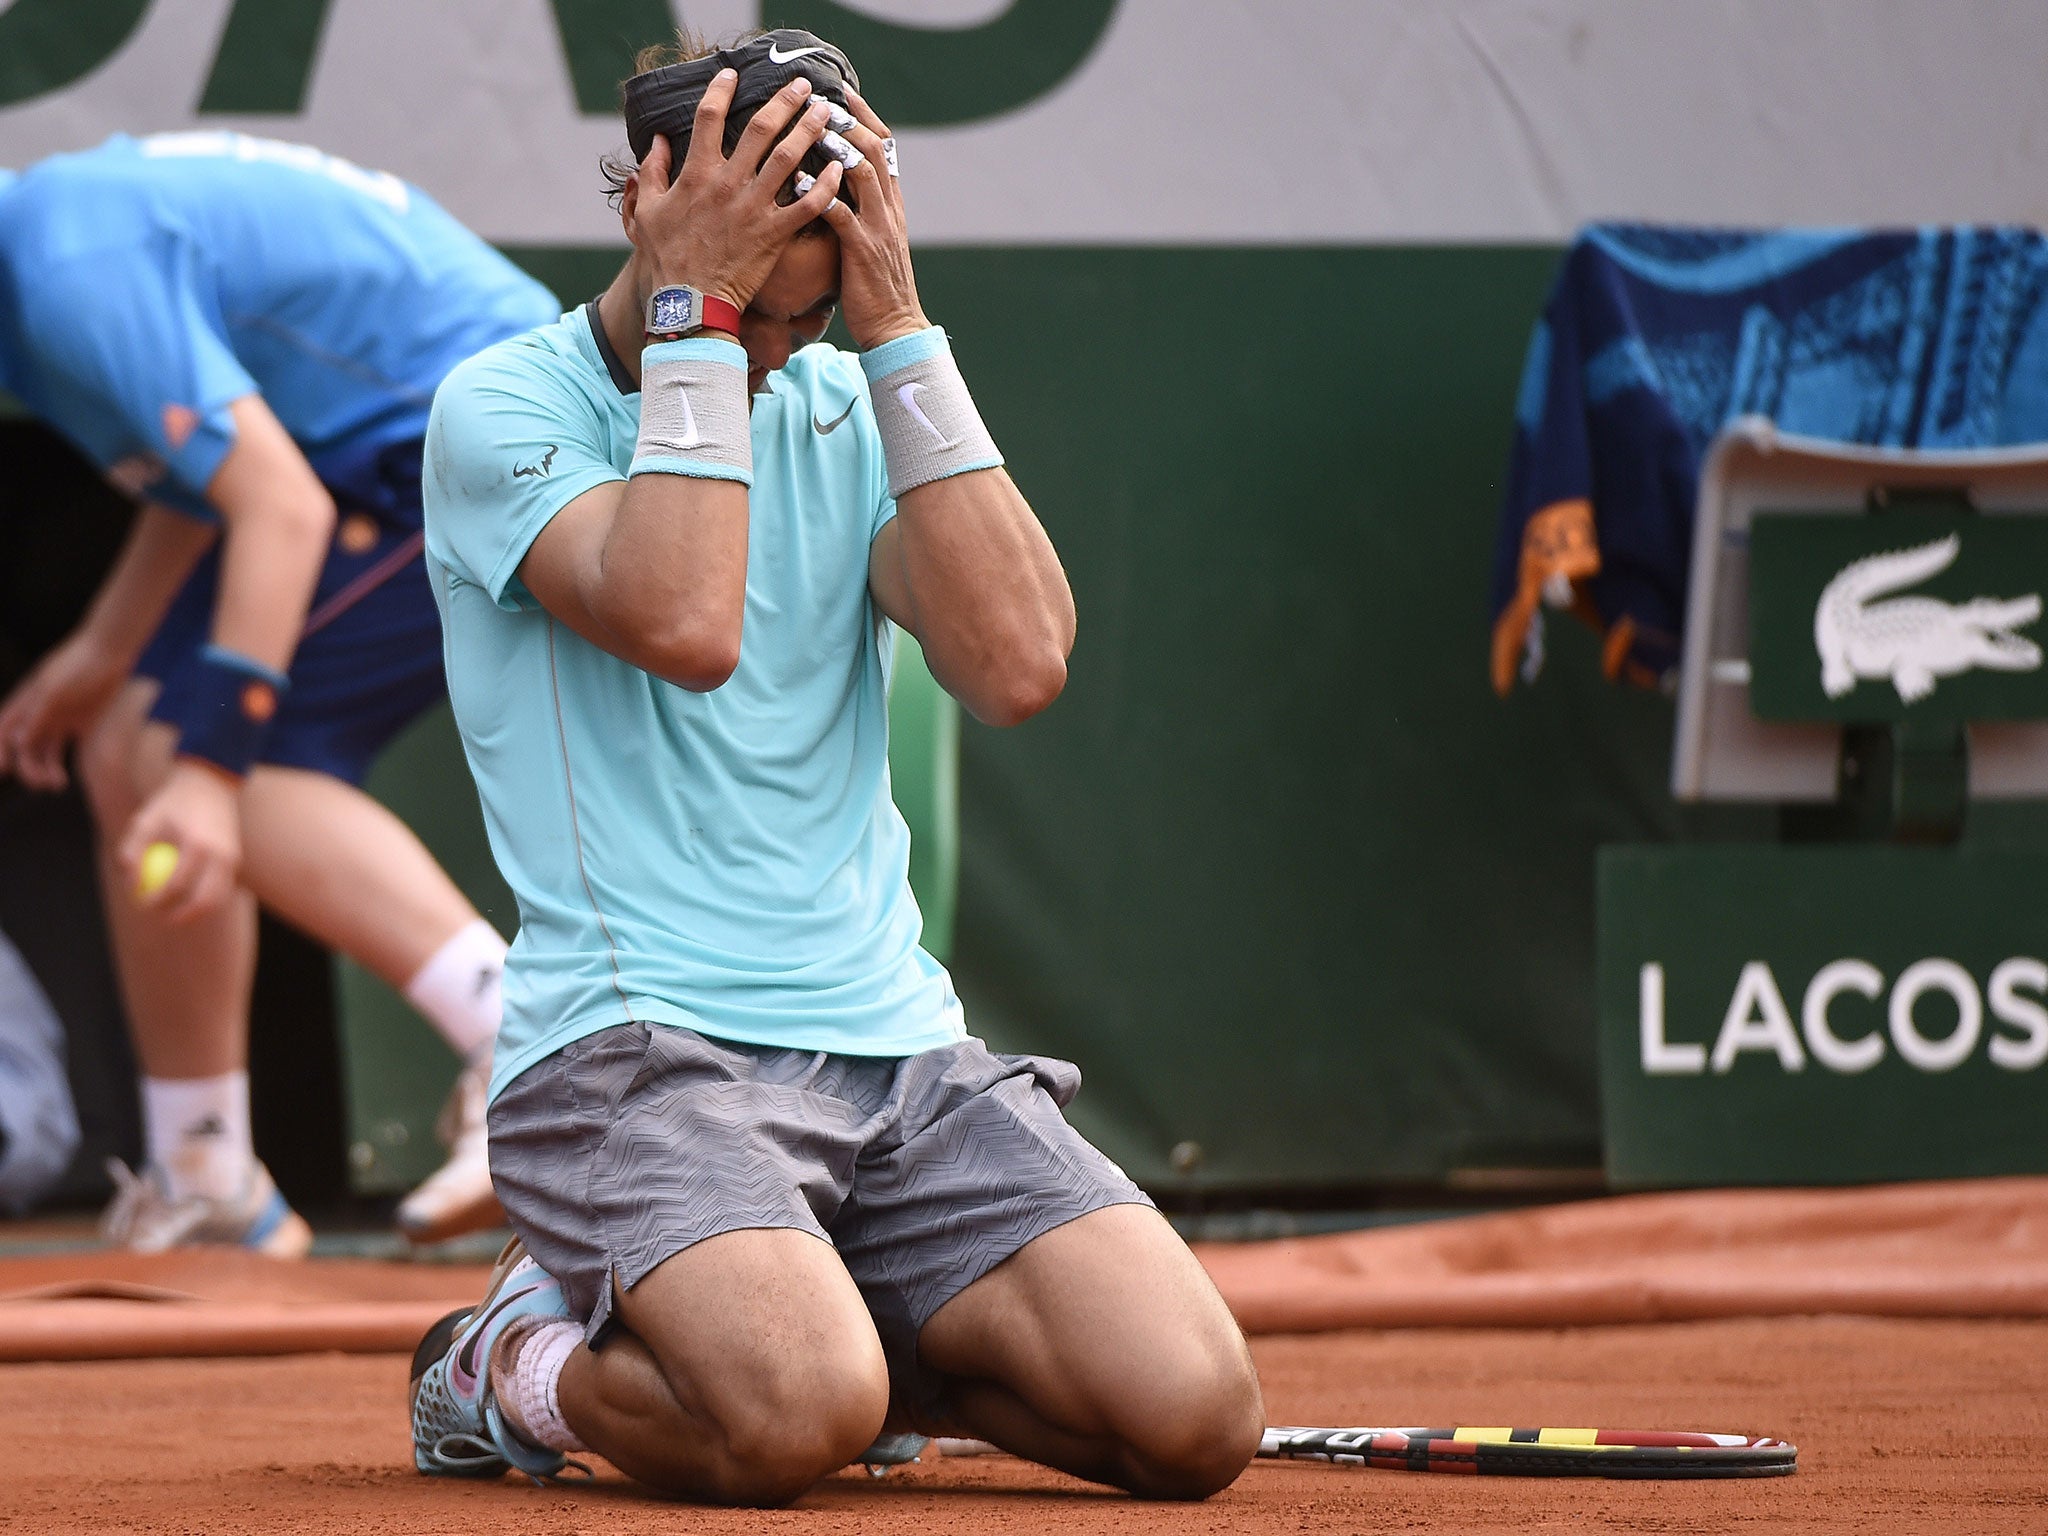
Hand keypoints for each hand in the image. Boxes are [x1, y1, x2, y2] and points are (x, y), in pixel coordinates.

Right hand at [0, 629, 130, 790]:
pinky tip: (63, 779)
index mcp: (25, 703)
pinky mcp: (79, 723)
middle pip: (22, 748)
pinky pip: (61, 749)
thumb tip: (20, 743)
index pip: (3, 732)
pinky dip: (57, 766)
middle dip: (26, 767)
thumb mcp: (54, 690)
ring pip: (41, 753)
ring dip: (42, 770)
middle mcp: (37, 713)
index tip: (3, 771)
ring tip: (56, 785)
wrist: (109, 652)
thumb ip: (37, 716)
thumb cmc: (77, 666)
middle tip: (40, 784)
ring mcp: (57, 719)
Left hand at [119, 759, 242, 922]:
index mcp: (198, 845)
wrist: (210, 784)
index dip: (156, 900)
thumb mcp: (144, 821)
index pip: (176, 884)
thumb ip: (131, 853)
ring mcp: (233, 859)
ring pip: (218, 899)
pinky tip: (188, 901)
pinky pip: (223, 889)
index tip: (140, 903)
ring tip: (174, 914)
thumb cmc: (171, 803)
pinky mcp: (236, 860)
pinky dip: (207, 900)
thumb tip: (131, 886)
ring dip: (196, 911)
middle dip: (180, 915)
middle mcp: (221, 855)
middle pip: (204, 900)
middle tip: (159, 916)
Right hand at [627, 70, 844, 312]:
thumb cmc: (666, 259)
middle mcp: (727, 183)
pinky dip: (825, 185)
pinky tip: (839, 169)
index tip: (734, 74)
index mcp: (696, 173)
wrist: (689, 303)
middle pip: (761, 129)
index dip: (722, 90)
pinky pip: (806, 204)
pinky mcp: (773, 234)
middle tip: (804, 85)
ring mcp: (753, 208)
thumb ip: (650, 172)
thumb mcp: (646, 211)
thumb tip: (656, 141)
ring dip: (810, 131)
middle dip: (785, 101)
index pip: (708, 117)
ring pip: (788, 158)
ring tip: (827, 113)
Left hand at [818, 89, 929, 348]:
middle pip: (876, 149)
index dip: (865, 119)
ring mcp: (877, 228)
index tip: (843, 94)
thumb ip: (862, 212)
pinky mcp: (861, 250)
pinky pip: (841, 213)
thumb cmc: (876, 289)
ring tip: (813, 126)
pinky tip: (798, 180)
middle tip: (822, 99)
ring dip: (838, 146)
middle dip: (850, 121)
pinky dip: (820, 193)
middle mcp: (888, 210)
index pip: (886, 149)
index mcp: (891, 206)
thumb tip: (836, 187)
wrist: (895, 328)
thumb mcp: (875, 242)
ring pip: (864, 172)